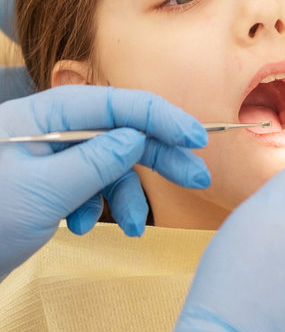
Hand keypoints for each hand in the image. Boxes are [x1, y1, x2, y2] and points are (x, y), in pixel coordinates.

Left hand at [0, 85, 208, 276]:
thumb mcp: (43, 192)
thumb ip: (96, 160)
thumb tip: (138, 137)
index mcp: (42, 117)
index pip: (115, 103)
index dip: (160, 118)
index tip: (194, 138)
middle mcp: (48, 131)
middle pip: (119, 131)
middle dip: (157, 156)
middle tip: (195, 177)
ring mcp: (49, 158)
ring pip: (109, 163)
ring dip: (124, 194)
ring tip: (126, 227)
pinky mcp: (49, 184)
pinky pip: (90, 185)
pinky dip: (98, 206)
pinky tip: (83, 227)